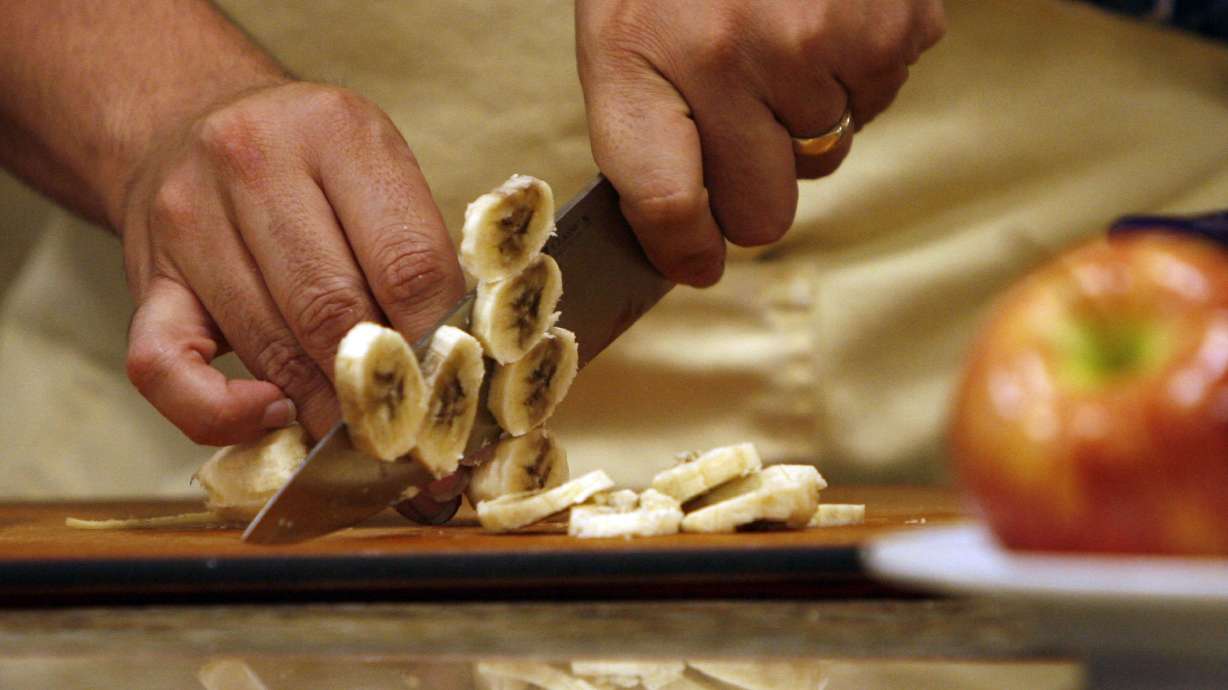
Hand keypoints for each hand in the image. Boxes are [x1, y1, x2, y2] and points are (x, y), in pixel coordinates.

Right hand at [120, 81, 465, 445]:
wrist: (182, 120)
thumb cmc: (308, 161)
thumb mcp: (375, 167)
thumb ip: (415, 251)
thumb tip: (454, 367)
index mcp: (337, 132)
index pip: (407, 263)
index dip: (438, 344)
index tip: (456, 392)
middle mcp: (253, 163)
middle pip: (335, 309)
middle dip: (381, 387)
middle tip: (417, 434)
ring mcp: (188, 219)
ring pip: (270, 345)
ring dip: (325, 409)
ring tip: (366, 440)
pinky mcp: (145, 277)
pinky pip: (166, 368)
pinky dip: (220, 413)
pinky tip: (272, 414)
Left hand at [576, 0, 944, 284]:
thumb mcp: (623, 27)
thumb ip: (645, 132)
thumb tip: (694, 245)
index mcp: (637, 55)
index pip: (665, 202)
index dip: (683, 248)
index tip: (693, 262)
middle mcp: (726, 57)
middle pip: (761, 211)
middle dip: (755, 183)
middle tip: (745, 120)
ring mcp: (815, 42)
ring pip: (828, 154)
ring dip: (808, 114)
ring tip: (783, 32)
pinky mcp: (891, 26)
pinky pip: (880, 100)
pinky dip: (859, 70)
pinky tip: (828, 12)